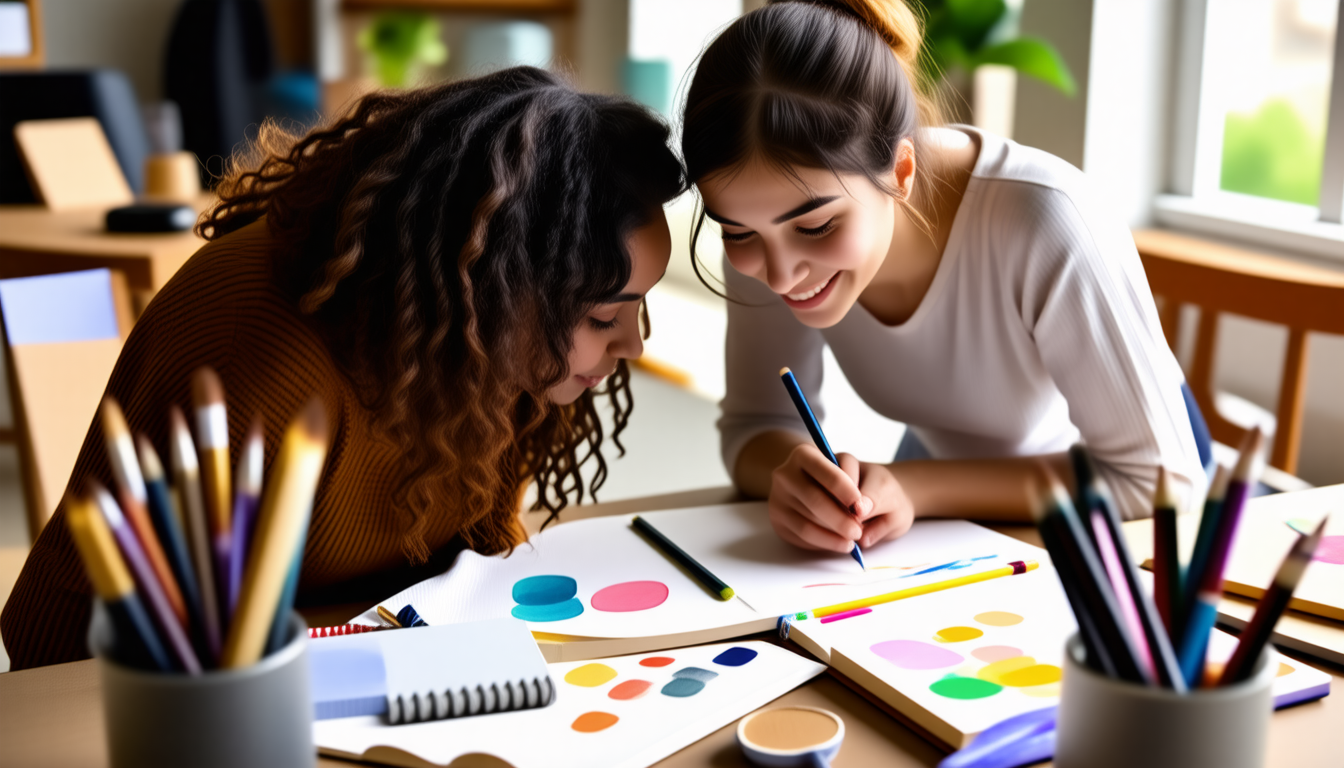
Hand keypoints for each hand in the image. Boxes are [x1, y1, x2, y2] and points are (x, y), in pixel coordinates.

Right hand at [767, 445, 914, 551]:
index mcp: (806, 454)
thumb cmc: (867, 486)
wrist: (849, 496)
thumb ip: (876, 494)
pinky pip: (802, 536)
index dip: (843, 489)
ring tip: (853, 539)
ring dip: (833, 534)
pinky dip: (825, 543)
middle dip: (839, 518)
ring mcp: (779, 498)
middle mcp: (787, 474)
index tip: (859, 506)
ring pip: (807, 521)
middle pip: (813, 498)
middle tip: (858, 531)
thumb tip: (861, 510)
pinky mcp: (780, 521)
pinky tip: (841, 542)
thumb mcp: (881, 485)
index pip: (824, 470)